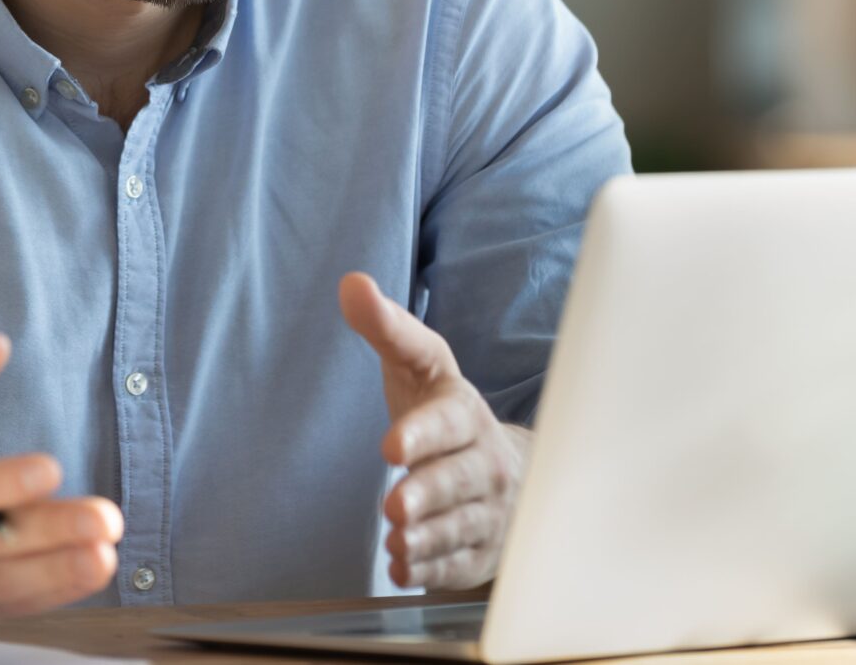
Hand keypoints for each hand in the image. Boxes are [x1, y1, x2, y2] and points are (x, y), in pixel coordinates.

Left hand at [339, 273, 523, 589]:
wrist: (504, 469)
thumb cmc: (444, 411)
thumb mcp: (418, 364)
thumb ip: (385, 327)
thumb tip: (350, 284)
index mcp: (465, 412)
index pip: (449, 420)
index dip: (423, 433)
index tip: (391, 446)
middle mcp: (483, 462)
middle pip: (458, 480)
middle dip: (427, 493)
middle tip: (393, 507)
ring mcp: (486, 510)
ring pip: (459, 527)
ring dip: (427, 537)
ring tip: (396, 542)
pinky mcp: (479, 550)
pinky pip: (457, 564)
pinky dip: (432, 571)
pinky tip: (404, 570)